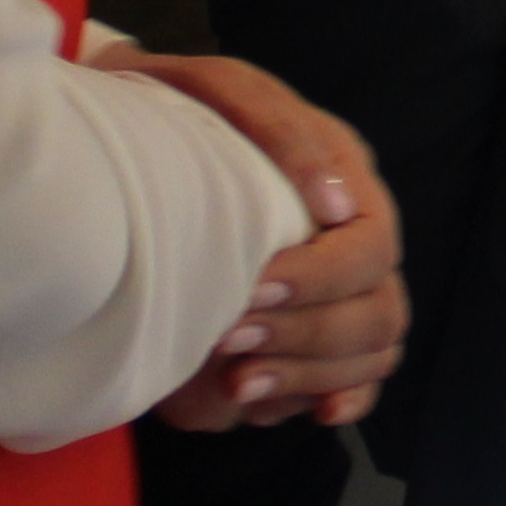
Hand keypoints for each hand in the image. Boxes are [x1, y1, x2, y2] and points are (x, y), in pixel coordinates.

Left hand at [92, 50, 403, 430]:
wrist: (128, 136)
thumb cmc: (175, 108)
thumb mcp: (220, 91)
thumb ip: (278, 130)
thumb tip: (336, 203)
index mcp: (345, 179)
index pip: (371, 247)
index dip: (322, 277)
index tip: (253, 286)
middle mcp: (353, 238)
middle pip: (378, 310)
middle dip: (306, 334)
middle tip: (229, 340)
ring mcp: (342, 289)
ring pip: (372, 352)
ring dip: (310, 376)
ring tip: (240, 384)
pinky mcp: (314, 332)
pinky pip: (360, 380)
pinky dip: (342, 400)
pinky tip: (312, 414)